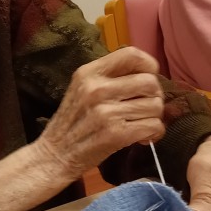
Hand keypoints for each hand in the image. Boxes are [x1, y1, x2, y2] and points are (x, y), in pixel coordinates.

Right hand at [37, 47, 164, 180]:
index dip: (148, 65)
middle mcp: (97, 89)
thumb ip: (109, 78)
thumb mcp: (81, 89)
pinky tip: (142, 137)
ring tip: (140, 124)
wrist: (55, 155)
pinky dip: (154, 133)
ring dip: (154, 117)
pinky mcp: (116, 134)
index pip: (131, 55)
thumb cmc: (72, 122)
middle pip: (150, 82)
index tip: (148, 79)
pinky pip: (154, 126)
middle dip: (154, 97)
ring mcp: (107, 112)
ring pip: (155, 106)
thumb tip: (150, 75)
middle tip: (144, 108)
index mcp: (88, 73)